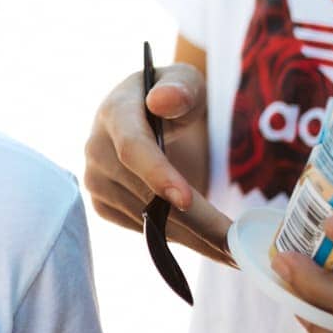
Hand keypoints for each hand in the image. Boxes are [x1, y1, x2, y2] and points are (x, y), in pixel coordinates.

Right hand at [83, 61, 231, 261]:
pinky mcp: (105, 204)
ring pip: (147, 219)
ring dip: (192, 238)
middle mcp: (97, 149)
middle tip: (235, 244)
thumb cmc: (174, 96)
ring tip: (234, 252)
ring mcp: (97, 181)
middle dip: (194, 221)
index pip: (132, 147)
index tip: (186, 199)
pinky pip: (143, 229)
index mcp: (116, 113)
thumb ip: (180, 87)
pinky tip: (210, 244)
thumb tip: (164, 101)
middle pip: (145, 193)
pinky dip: (179, 239)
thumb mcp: (185, 80)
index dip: (157, 173)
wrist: (149, 117)